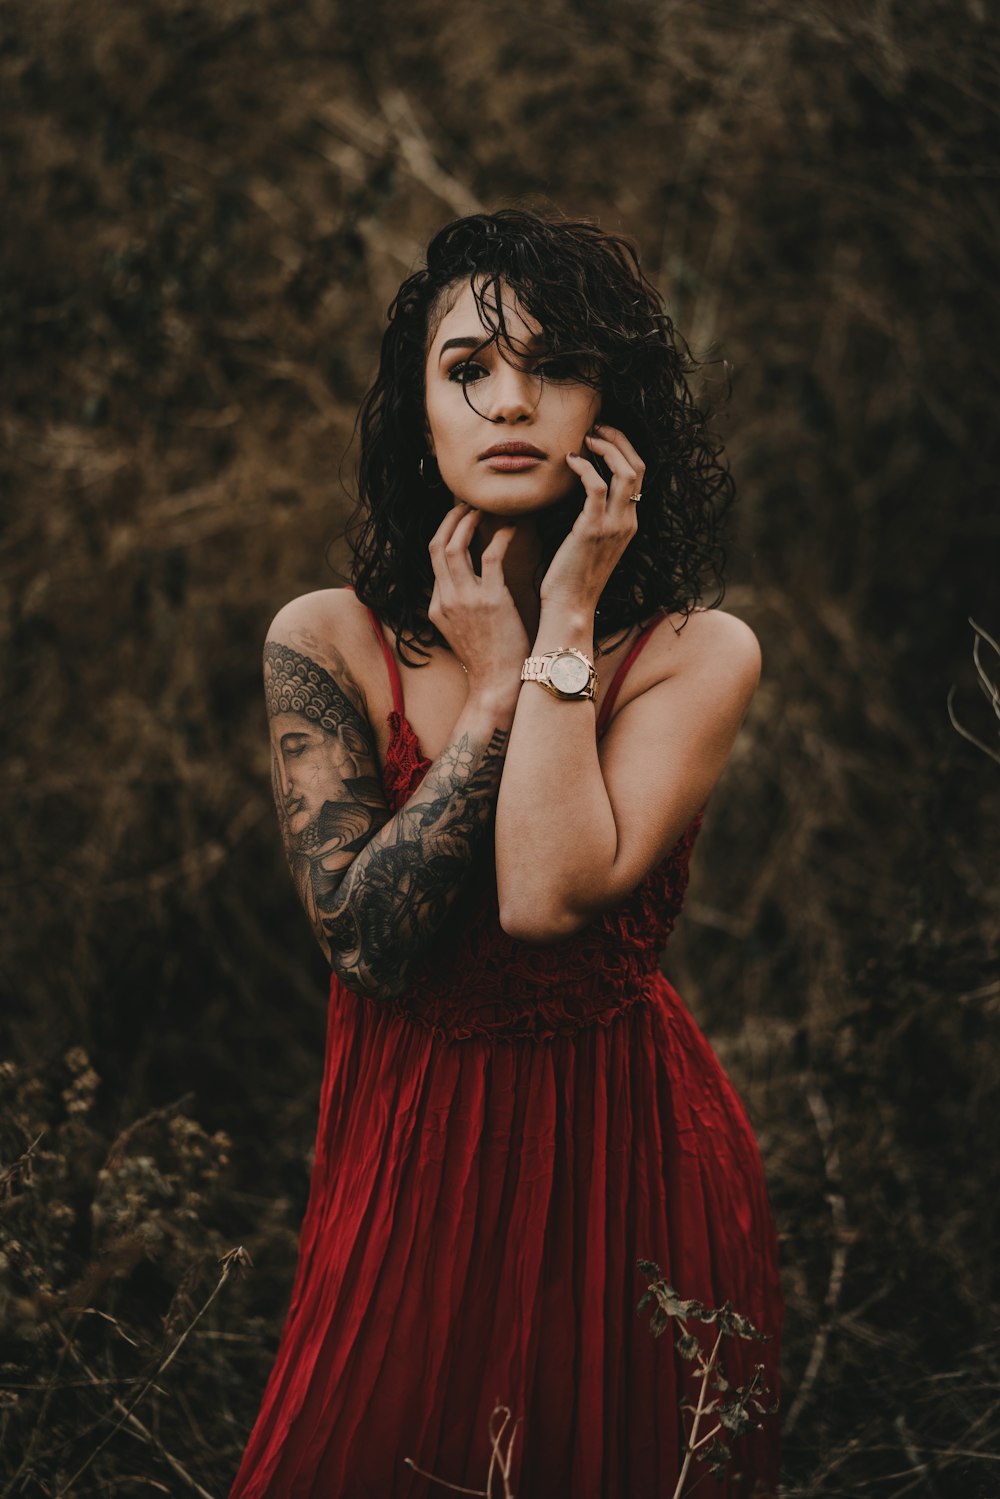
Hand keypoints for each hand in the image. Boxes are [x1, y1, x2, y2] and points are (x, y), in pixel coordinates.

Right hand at [427, 503, 530, 699]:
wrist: (497, 685)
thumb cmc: (488, 658)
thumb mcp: (461, 631)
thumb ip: (458, 606)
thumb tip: (467, 585)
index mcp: (436, 606)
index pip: (432, 558)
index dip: (446, 532)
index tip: (460, 518)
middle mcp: (445, 599)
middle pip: (436, 545)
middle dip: (450, 519)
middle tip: (467, 503)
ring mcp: (465, 599)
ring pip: (455, 546)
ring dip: (469, 522)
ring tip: (484, 509)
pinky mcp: (491, 600)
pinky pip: (491, 556)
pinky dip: (501, 536)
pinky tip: (513, 527)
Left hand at [539, 423, 644, 615]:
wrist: (570, 607)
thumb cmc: (571, 577)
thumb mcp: (589, 542)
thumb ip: (593, 517)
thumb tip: (580, 490)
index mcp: (629, 523)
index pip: (638, 474)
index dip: (623, 448)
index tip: (601, 435)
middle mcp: (627, 521)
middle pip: (638, 466)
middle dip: (619, 439)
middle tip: (596, 426)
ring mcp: (613, 525)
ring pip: (625, 472)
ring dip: (607, 447)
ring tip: (587, 437)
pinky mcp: (592, 529)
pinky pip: (595, 486)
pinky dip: (585, 467)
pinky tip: (570, 460)